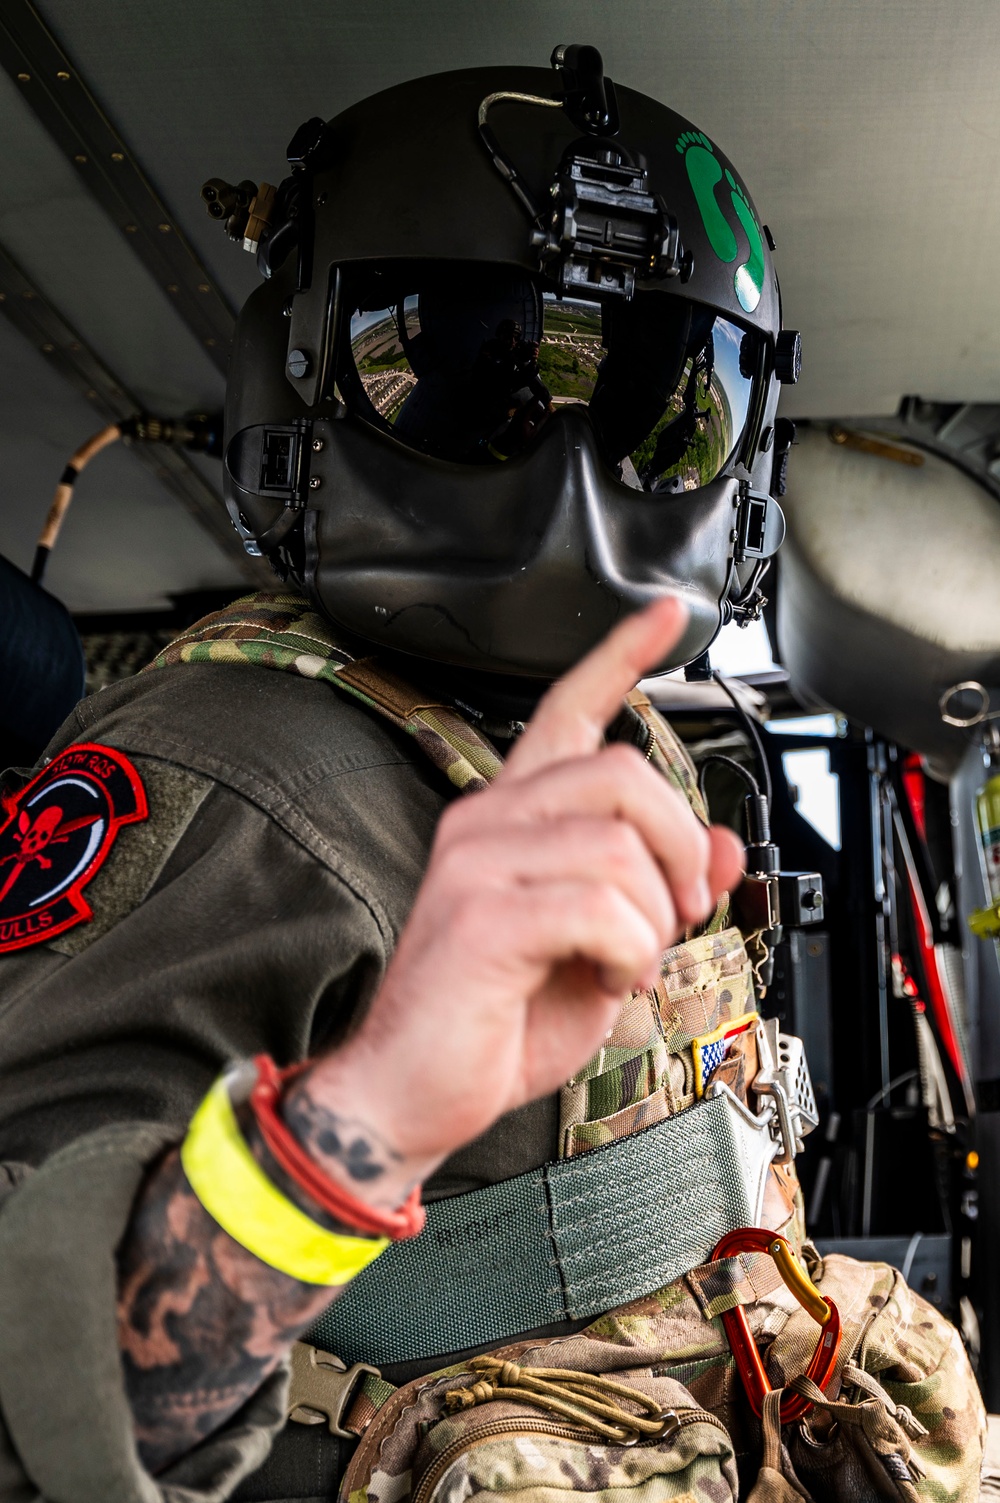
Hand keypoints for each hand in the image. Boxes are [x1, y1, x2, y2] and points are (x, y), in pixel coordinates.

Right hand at [286, 598, 744, 1207]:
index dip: (621, 656)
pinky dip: (629, 950)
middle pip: (623, 771)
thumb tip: (718, 845)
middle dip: (678, 847)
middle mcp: (487, 821)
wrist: (413, 1093)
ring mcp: (477, 863)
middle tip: (678, 911)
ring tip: (625, 960)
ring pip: (621, 842)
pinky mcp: (480, 915)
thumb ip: (656, 889)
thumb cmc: (493, 1023)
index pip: (567, 709)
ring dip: (654, 917)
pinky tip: (604, 976)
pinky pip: (600, 904)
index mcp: (511, 818)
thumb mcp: (601, 950)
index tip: (665, 615)